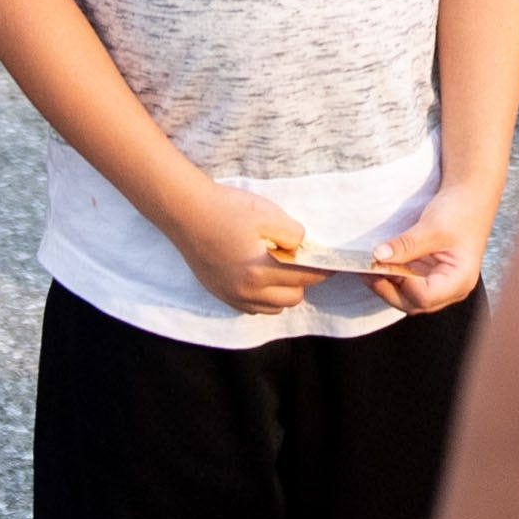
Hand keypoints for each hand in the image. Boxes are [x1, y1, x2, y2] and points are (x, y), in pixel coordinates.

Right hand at [168, 182, 321, 314]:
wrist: (186, 213)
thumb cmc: (226, 209)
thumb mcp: (266, 212)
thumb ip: (292, 233)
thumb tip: (304, 247)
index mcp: (261, 271)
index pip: (305, 277)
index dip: (322, 269)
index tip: (333, 263)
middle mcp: (248, 291)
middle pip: (293, 297)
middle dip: (303, 280)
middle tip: (301, 259)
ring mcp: (233, 297)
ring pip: (274, 308)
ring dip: (284, 291)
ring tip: (279, 267)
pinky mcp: (222, 295)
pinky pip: (254, 309)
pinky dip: (265, 298)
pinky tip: (260, 276)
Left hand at [368, 181, 496, 316]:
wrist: (469, 196)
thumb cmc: (460, 210)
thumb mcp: (432, 227)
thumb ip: (406, 245)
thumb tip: (378, 257)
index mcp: (459, 280)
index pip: (425, 297)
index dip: (400, 284)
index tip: (380, 265)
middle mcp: (451, 289)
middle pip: (414, 303)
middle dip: (387, 288)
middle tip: (365, 270)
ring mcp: (440, 283)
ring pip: (408, 296)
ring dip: (387, 284)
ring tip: (367, 267)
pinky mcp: (430, 275)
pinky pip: (408, 283)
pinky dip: (392, 276)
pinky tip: (379, 264)